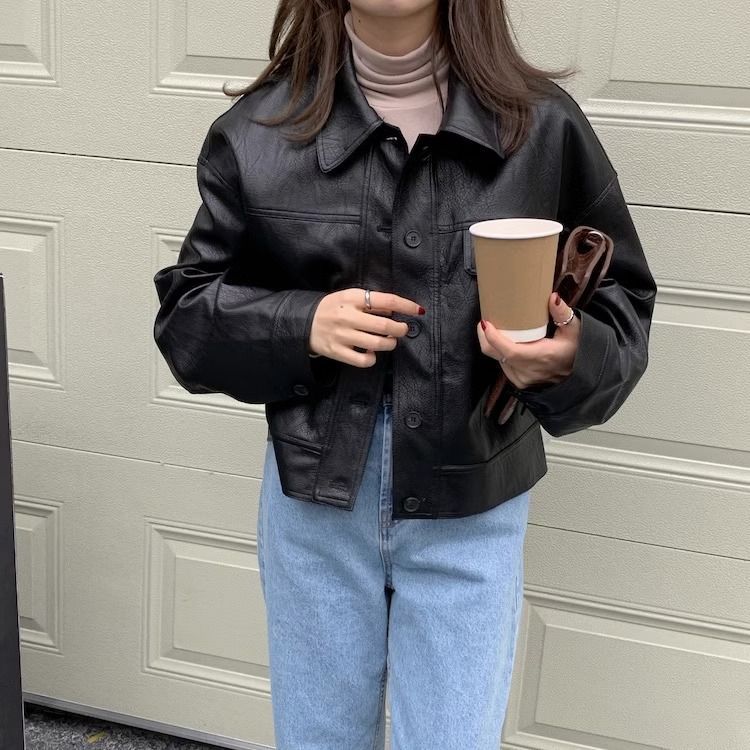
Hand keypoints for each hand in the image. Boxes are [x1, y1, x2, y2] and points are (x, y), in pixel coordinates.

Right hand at [309, 288, 424, 367]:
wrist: (305, 322)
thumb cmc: (333, 308)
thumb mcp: (349, 297)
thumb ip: (371, 302)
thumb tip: (395, 310)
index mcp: (352, 298)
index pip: (387, 300)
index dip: (406, 306)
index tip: (418, 311)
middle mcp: (347, 316)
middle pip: (384, 326)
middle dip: (400, 329)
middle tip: (402, 329)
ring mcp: (342, 335)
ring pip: (377, 344)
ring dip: (390, 344)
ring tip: (389, 341)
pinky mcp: (337, 351)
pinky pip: (363, 360)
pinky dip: (372, 359)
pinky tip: (371, 354)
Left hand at [476, 292, 579, 389]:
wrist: (578, 375)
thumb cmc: (576, 350)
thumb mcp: (574, 329)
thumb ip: (562, 313)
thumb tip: (553, 297)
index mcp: (542, 356)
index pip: (510, 351)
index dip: (493, 338)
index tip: (485, 323)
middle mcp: (530, 370)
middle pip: (497, 354)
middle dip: (485, 338)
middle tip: (485, 322)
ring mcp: (523, 378)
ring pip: (498, 360)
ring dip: (493, 345)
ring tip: (494, 330)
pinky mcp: (520, 382)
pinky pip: (503, 366)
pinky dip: (501, 354)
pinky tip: (504, 344)